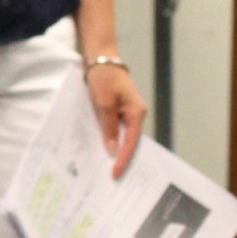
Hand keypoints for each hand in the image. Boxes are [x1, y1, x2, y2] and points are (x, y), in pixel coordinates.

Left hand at [82, 54, 146, 175]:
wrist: (100, 60)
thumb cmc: (103, 78)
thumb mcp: (103, 104)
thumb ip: (108, 127)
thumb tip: (113, 150)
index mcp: (137, 112)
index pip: (131, 141)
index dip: (123, 158)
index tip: (116, 172)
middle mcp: (135, 114)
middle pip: (130, 141)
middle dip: (122, 159)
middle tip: (113, 178)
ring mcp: (127, 113)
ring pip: (123, 137)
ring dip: (115, 150)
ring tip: (106, 169)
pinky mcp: (118, 111)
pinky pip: (115, 129)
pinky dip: (109, 139)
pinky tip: (101, 150)